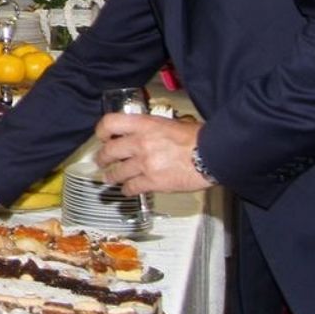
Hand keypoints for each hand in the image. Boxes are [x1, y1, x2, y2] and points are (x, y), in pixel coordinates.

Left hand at [94, 113, 211, 193]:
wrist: (213, 154)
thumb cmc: (198, 138)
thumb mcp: (170, 124)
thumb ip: (151, 129)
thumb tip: (142, 134)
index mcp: (144, 125)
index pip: (110, 123)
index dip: (102, 131)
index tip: (102, 137)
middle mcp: (140, 143)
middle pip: (109, 151)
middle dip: (102, 158)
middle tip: (101, 161)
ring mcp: (145, 163)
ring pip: (117, 172)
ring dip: (111, 176)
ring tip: (109, 178)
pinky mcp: (153, 181)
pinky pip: (132, 187)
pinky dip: (127, 190)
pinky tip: (127, 190)